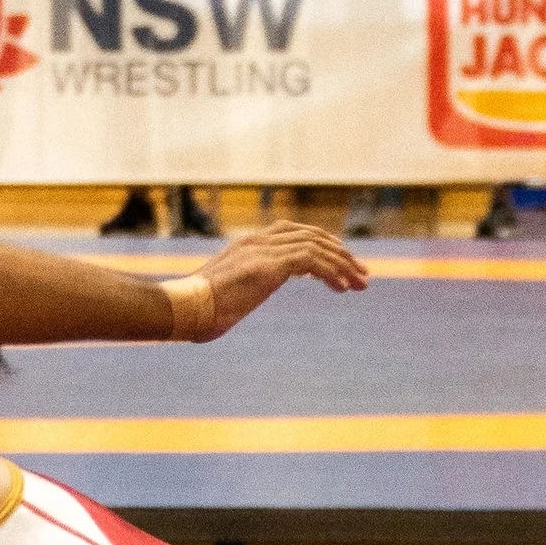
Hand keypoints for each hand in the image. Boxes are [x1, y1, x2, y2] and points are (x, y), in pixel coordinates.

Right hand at [189, 220, 368, 333]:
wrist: (184, 309)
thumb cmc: (196, 311)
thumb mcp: (224, 295)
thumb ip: (237, 291)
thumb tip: (231, 306)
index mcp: (247, 246)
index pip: (292, 233)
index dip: (320, 246)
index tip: (338, 265)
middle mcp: (257, 242)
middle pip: (310, 236)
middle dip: (340, 254)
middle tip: (361, 274)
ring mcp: (263, 251)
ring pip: (317, 247)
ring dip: (343, 265)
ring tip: (360, 284)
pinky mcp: (270, 265)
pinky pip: (313, 261)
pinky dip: (332, 272)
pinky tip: (342, 288)